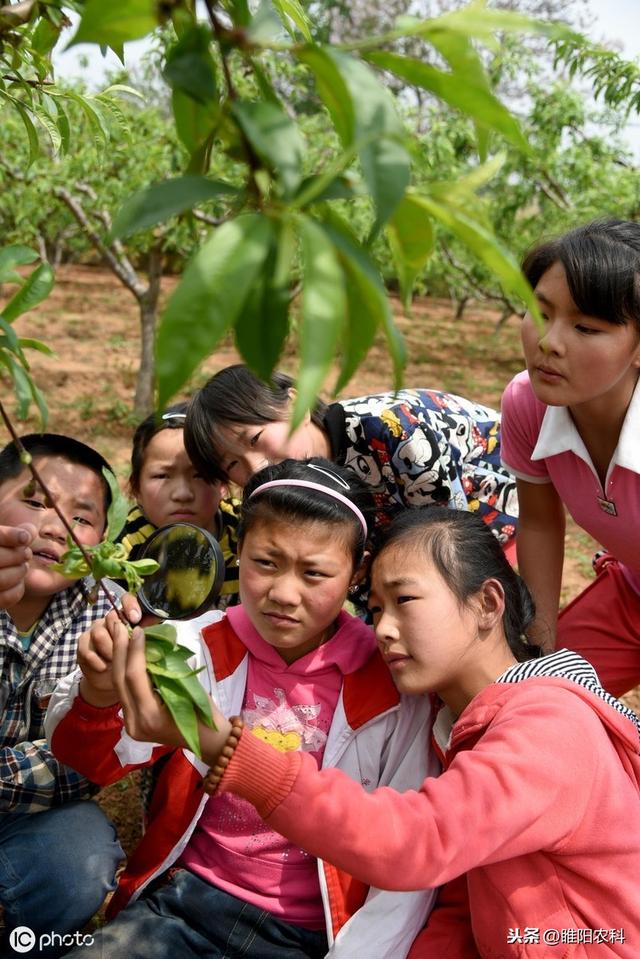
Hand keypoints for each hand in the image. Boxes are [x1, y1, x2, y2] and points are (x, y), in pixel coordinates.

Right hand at [0, 524, 35, 607]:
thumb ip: (9, 535)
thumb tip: (30, 530)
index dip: (10, 536)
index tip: (25, 537)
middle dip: (17, 555)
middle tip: (26, 553)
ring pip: (1, 579)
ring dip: (19, 572)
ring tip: (23, 567)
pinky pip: (4, 599)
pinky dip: (17, 590)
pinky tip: (18, 582)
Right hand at [78, 593, 140, 707]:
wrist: (112, 682)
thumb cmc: (132, 662)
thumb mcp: (144, 648)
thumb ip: (150, 633)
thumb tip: (163, 623)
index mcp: (127, 617)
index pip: (127, 599)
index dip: (130, 605)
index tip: (136, 618)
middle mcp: (110, 620)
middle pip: (111, 617)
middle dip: (119, 636)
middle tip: (127, 650)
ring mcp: (94, 631)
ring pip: (99, 633)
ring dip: (109, 650)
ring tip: (115, 662)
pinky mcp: (83, 645)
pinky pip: (86, 648)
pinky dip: (96, 660)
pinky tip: (104, 668)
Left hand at [111, 624, 233, 757]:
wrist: (209, 742)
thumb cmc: (206, 714)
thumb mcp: (189, 689)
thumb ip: (166, 672)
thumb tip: (152, 647)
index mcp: (150, 715)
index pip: (134, 676)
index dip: (134, 650)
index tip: (137, 629)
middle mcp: (135, 723)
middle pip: (120, 680)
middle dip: (120, 650)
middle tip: (119, 626)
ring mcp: (131, 725)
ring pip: (118, 686)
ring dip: (119, 659)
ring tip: (119, 636)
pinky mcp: (131, 723)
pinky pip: (124, 693)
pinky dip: (125, 672)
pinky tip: (126, 655)